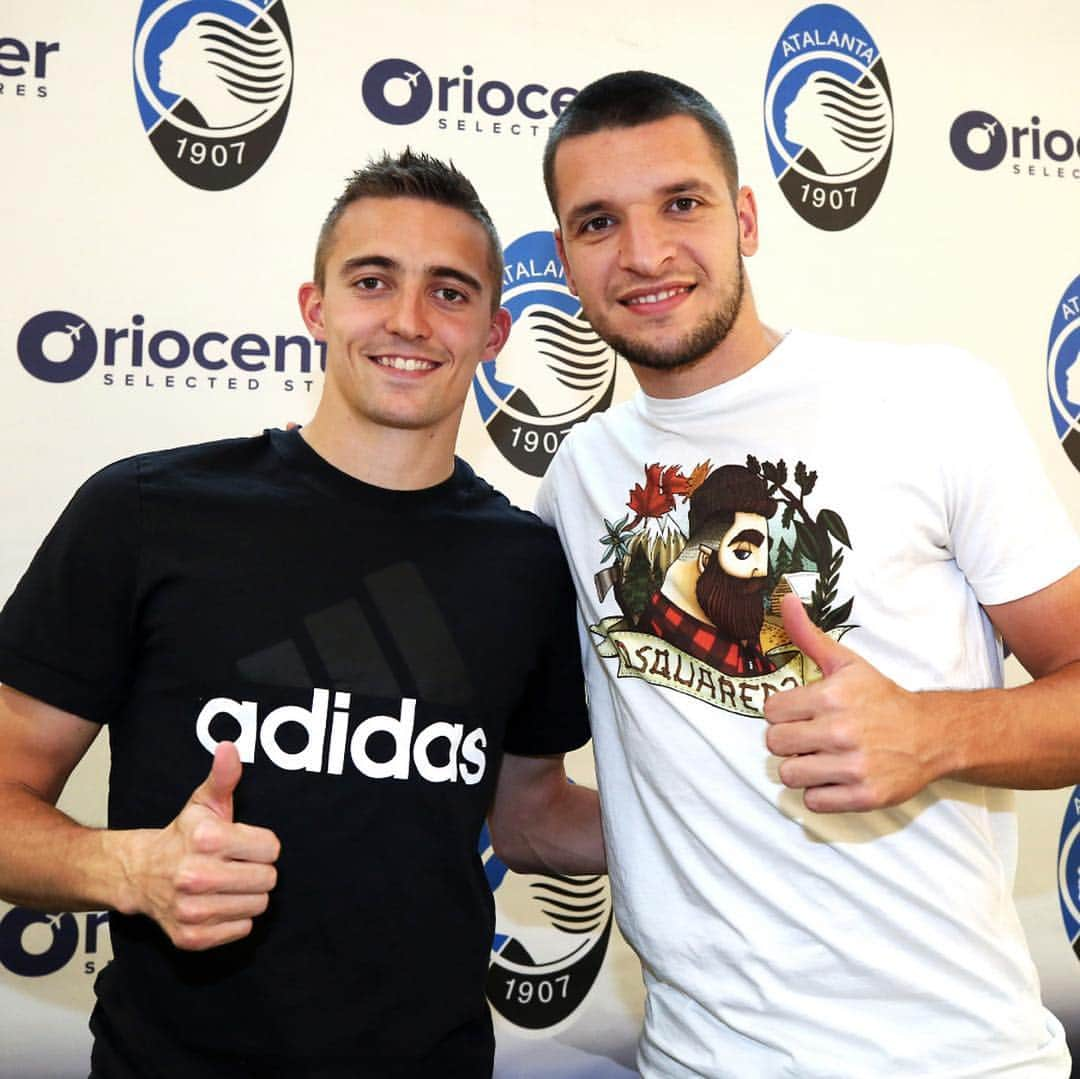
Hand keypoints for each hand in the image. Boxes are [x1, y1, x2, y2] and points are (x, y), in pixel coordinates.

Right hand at [124, 742, 279, 949]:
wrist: (141, 874)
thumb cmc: (183, 836)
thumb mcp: (204, 802)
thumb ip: (223, 776)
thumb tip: (230, 748)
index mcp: (206, 839)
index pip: (272, 848)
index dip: (261, 845)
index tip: (243, 844)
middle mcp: (196, 876)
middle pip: (268, 879)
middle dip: (258, 871)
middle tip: (237, 865)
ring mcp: (192, 910)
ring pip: (258, 906)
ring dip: (248, 895)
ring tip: (227, 884)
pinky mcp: (191, 938)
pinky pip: (242, 930)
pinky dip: (235, 919)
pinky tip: (218, 904)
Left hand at [763, 594, 939, 811]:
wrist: (931, 734)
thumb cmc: (881, 697)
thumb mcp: (846, 663)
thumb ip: (808, 635)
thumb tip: (784, 599)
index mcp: (831, 696)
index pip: (770, 711)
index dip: (782, 712)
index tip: (801, 713)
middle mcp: (841, 731)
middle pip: (775, 743)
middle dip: (788, 740)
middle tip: (810, 736)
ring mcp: (854, 766)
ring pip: (789, 775)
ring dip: (801, 769)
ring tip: (820, 757)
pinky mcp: (865, 796)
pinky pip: (814, 802)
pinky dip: (819, 793)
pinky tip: (835, 777)